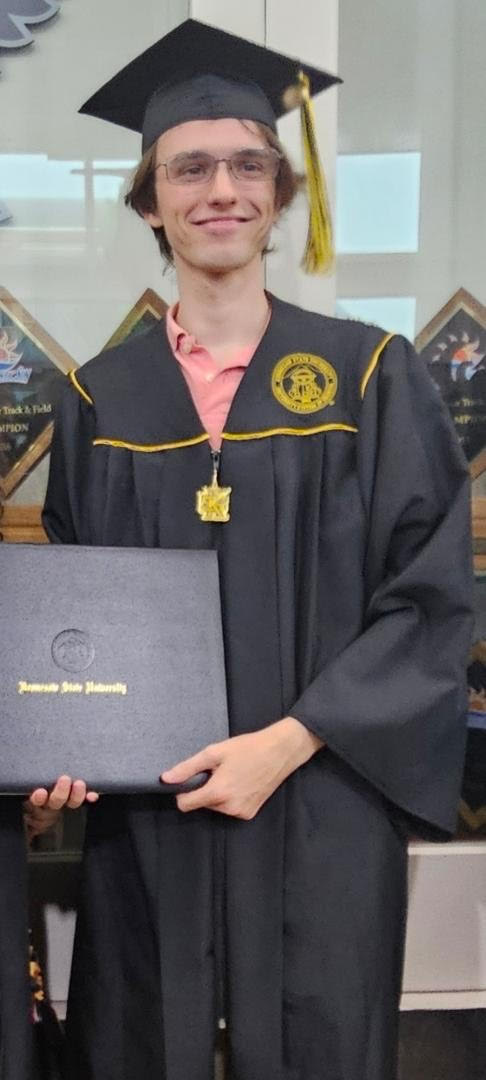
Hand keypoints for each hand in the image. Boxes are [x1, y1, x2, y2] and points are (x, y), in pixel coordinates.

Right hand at [24, 775, 98, 842]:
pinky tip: (93, 796)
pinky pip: (81, 801)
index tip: (39, 793)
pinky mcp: (72, 800)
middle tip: (64, 780)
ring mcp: (61, 804)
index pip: (35, 801)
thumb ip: (26, 784)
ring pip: (69, 803)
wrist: (38, 805)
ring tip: (78, 783)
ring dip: (75, 794)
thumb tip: (32, 786)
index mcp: (34, 800)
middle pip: (54, 802)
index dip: (37, 798)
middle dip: (60, 792)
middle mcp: (47, 804)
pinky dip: (88, 797)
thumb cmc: (33, 795)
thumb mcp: (25, 789)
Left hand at [161, 717, 323, 819]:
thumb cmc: (247, 747)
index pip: (185, 805)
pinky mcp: (250, 813)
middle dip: (204, 789)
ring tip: (232, 774)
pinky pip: (230, 809)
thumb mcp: (215, 752)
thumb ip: (188, 768)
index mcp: (218, 792)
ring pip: (216, 807)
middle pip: (201, 804)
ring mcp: (241, 813)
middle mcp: (229, 808)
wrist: (280, 751)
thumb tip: (165, 779)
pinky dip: (230, 798)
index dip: (183, 792)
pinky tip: (241, 782)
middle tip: (218, 771)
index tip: (191, 779)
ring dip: (218, 794)